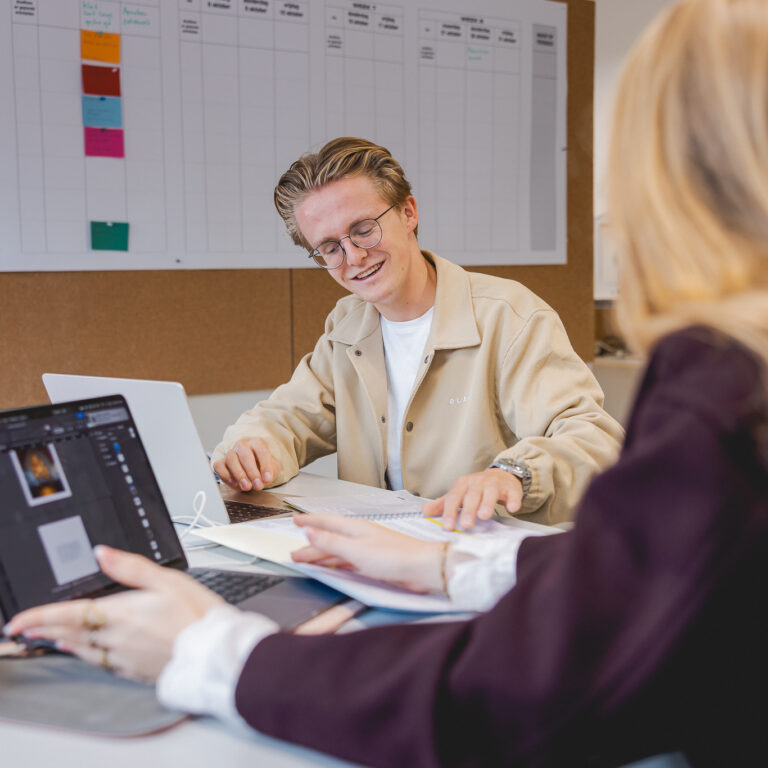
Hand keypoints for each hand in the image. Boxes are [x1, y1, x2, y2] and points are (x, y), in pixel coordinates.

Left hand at [4, 546, 223, 681]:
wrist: (215, 652)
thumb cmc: (198, 615)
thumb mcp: (169, 580)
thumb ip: (132, 567)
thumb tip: (102, 553)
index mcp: (124, 614)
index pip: (72, 614)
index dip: (41, 617)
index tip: (18, 620)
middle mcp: (118, 639)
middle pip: (72, 633)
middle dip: (45, 630)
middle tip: (23, 631)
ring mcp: (126, 657)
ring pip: (84, 650)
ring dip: (63, 643)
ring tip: (49, 639)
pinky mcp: (136, 670)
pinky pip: (102, 664)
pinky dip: (87, 656)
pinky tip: (86, 654)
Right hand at [213, 437, 280, 490]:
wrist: (252, 474)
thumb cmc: (262, 469)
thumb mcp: (271, 470)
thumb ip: (270, 474)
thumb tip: (264, 480)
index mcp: (257, 443)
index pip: (261, 450)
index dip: (265, 465)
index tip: (267, 479)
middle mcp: (242, 446)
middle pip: (245, 454)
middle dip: (252, 471)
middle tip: (257, 485)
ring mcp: (230, 453)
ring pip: (231, 458)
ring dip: (239, 474)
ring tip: (247, 486)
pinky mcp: (221, 463)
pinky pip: (219, 466)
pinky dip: (225, 475)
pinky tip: (234, 483)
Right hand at [291, 515, 445, 593]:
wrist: (421, 568)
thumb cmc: (395, 556)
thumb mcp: (356, 551)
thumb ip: (331, 542)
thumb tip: (309, 531)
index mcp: (354, 528)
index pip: (325, 522)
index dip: (309, 522)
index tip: (295, 521)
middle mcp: (359, 535)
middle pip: (329, 538)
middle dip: (311, 543)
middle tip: (294, 551)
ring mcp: (366, 548)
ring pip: (337, 550)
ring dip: (322, 555)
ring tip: (307, 560)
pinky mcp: (373, 562)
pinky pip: (346, 560)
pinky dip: (335, 563)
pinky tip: (332, 567)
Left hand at [422, 469, 522, 529]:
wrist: (501, 475)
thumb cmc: (477, 488)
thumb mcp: (459, 493)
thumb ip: (443, 503)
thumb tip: (425, 511)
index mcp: (463, 484)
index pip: (454, 497)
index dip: (450, 511)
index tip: (447, 526)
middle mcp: (478, 482)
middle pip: (472, 496)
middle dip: (469, 510)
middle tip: (466, 525)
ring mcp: (495, 484)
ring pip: (490, 493)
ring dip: (487, 504)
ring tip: (484, 516)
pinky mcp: (511, 488)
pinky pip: (513, 494)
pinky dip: (513, 500)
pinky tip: (512, 508)